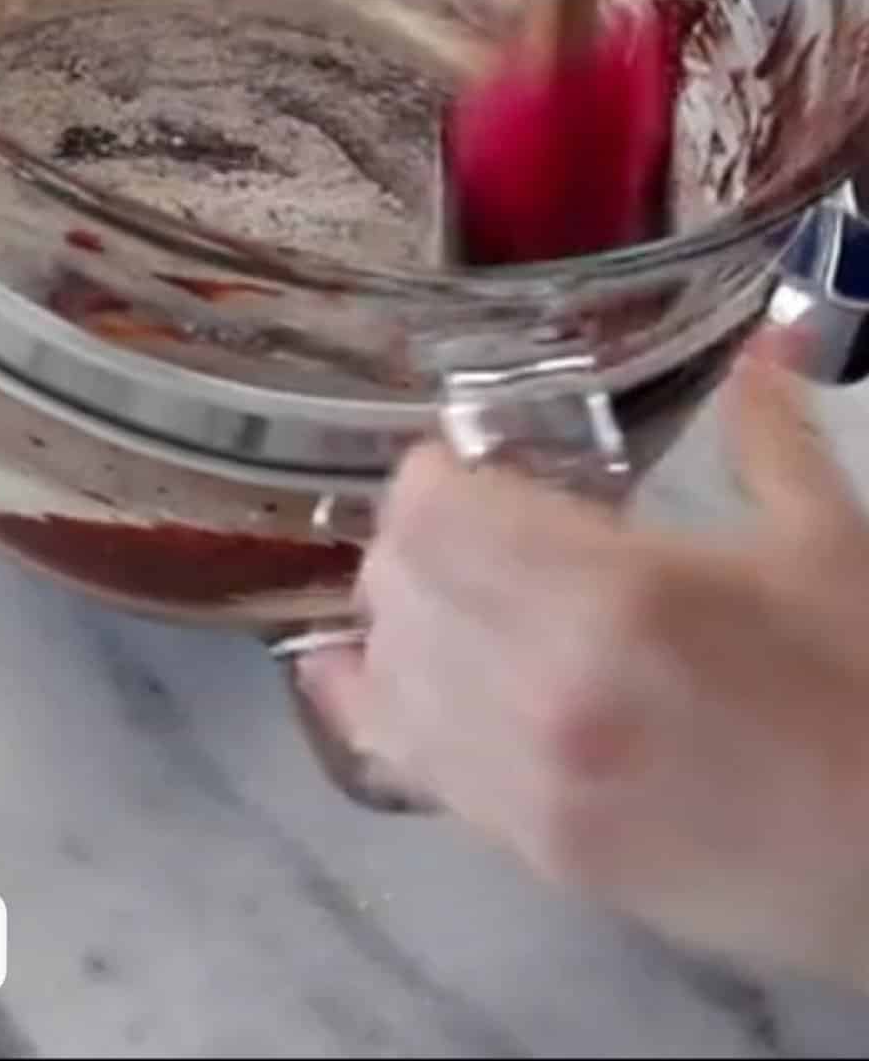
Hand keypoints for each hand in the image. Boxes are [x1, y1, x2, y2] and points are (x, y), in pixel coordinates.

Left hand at [299, 330, 868, 987]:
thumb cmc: (868, 690)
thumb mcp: (826, 544)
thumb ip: (768, 431)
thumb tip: (768, 340)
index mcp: (615, 597)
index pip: (430, 512)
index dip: (434, 474)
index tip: (469, 465)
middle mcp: (543, 691)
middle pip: (394, 582)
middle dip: (418, 537)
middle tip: (471, 523)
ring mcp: (528, 784)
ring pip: (383, 671)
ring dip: (399, 615)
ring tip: (453, 596)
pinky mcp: (531, 851)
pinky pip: (399, 762)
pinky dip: (375, 704)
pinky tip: (373, 673)